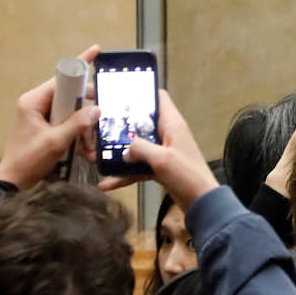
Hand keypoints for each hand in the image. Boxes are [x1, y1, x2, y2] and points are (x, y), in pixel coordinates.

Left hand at [0, 45, 101, 188]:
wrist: (14, 182)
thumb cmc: (28, 161)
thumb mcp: (56, 142)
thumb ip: (77, 124)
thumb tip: (97, 110)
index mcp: (33, 101)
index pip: (62, 77)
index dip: (80, 65)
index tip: (95, 51)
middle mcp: (37, 104)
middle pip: (71, 94)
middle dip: (87, 110)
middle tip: (98, 121)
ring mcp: (42, 114)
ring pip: (73, 111)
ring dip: (83, 128)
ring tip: (87, 147)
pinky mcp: (47, 125)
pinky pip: (69, 122)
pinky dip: (78, 134)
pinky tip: (82, 150)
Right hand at [99, 90, 218, 211]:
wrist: (200, 201)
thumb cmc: (187, 175)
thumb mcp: (162, 158)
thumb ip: (140, 148)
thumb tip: (124, 149)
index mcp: (172, 124)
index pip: (159, 98)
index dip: (141, 92)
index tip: (119, 92)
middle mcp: (168, 134)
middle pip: (141, 123)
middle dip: (120, 125)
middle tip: (97, 125)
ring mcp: (163, 151)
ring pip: (137, 146)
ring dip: (118, 152)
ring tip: (95, 156)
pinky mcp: (159, 167)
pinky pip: (138, 167)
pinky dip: (124, 174)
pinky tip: (106, 183)